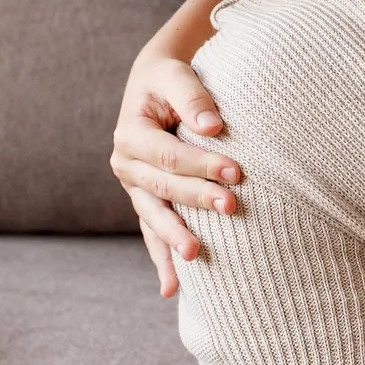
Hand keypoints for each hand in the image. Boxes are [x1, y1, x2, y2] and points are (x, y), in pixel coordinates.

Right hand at [110, 53, 242, 298]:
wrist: (155, 84)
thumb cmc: (170, 78)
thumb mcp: (177, 75)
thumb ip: (193, 98)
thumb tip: (213, 126)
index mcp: (130, 134)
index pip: (169, 156)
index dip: (202, 165)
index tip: (237, 172)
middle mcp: (126, 165)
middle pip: (164, 188)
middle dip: (197, 200)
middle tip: (232, 207)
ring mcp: (135, 188)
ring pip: (154, 217)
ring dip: (175, 238)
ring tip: (195, 257)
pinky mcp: (147, 201)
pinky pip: (152, 233)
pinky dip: (162, 259)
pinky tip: (172, 289)